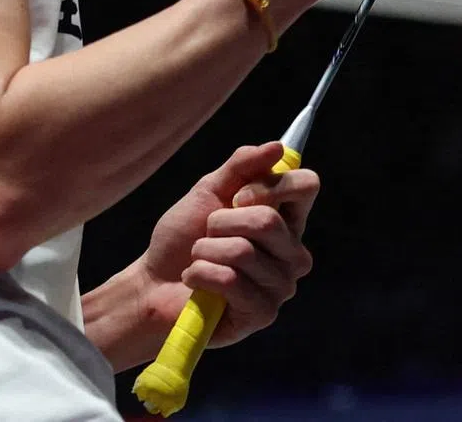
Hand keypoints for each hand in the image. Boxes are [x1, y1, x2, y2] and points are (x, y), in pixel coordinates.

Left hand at [139, 142, 318, 348]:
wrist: (155, 281)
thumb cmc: (184, 236)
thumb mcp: (208, 191)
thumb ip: (241, 167)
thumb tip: (277, 147)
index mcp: (285, 219)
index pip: (306, 186)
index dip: (270, 185)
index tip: (237, 197)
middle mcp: (292, 252)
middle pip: (269, 219)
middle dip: (221, 221)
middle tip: (207, 232)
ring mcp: (281, 285)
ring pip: (244, 251)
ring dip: (205, 250)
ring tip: (199, 258)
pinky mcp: (263, 314)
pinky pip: (230, 280)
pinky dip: (201, 274)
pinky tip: (196, 282)